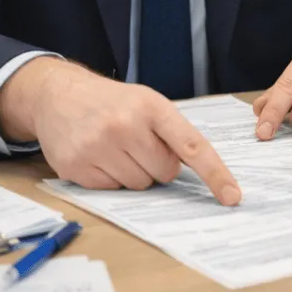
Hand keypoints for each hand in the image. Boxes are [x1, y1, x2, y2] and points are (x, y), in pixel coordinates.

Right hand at [0, 57, 240, 202]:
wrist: (58, 95)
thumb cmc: (112, 102)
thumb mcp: (146, 103)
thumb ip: (172, 132)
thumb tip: (197, 173)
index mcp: (151, 107)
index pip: (192, 146)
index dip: (215, 174)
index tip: (233, 196)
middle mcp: (124, 126)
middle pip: (164, 173)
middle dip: (157, 164)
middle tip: (138, 143)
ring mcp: (97, 147)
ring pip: (139, 185)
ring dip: (134, 173)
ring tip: (116, 148)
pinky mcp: (75, 167)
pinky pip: (112, 191)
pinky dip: (110, 179)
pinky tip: (98, 156)